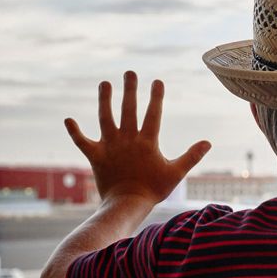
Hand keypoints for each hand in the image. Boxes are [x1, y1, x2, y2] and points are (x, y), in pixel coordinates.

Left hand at [64, 71, 210, 203]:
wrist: (127, 204)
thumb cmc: (154, 189)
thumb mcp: (176, 173)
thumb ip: (191, 156)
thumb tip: (208, 143)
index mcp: (147, 142)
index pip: (152, 114)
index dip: (155, 97)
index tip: (157, 81)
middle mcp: (127, 140)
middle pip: (128, 110)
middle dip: (130, 90)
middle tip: (129, 73)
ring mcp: (110, 146)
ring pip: (105, 118)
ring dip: (104, 100)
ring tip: (104, 84)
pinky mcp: (95, 156)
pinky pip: (82, 141)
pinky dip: (74, 131)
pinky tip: (68, 119)